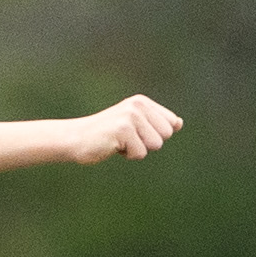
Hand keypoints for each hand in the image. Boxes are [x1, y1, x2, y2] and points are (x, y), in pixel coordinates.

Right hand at [68, 96, 183, 161]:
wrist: (76, 139)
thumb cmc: (107, 135)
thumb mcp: (134, 125)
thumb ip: (156, 123)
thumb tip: (179, 123)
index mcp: (142, 102)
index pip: (171, 124)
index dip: (154, 135)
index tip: (135, 132)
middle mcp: (138, 105)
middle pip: (165, 135)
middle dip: (148, 143)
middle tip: (126, 138)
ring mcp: (130, 116)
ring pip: (155, 145)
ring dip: (137, 149)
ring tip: (120, 142)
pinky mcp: (123, 129)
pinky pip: (140, 153)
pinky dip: (127, 155)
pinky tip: (113, 146)